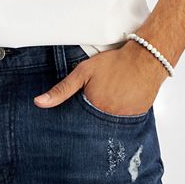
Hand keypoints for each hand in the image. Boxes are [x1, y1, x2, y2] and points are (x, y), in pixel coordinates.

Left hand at [33, 42, 167, 114]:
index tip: (78, 113)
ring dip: (108, 115)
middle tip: (100, 98)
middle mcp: (109, 119)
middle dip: (93, 117)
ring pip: (110, 124)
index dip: (78, 117)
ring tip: (111, 97)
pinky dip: (122, 112)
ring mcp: (125, 120)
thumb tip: (39, 103)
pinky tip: (123, 99)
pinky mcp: (138, 118)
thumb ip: (61, 90)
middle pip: (95, 124)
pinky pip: (126, 121)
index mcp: (93, 109)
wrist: (145, 59)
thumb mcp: (83, 72)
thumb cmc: (114, 63)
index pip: (79, 123)